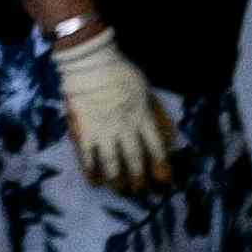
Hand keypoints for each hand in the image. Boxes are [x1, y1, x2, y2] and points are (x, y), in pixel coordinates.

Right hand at [56, 29, 177, 189]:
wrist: (90, 62)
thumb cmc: (119, 71)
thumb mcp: (145, 89)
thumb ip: (153, 111)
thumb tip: (167, 133)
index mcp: (142, 119)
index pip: (156, 148)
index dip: (161, 165)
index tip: (164, 180)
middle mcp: (126, 130)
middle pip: (135, 160)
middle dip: (139, 178)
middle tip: (139, 189)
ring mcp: (104, 132)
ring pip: (113, 163)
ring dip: (117, 179)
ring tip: (118, 188)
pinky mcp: (84, 131)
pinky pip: (88, 156)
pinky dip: (90, 170)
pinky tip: (93, 180)